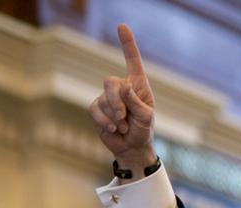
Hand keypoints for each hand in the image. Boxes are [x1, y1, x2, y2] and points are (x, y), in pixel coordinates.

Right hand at [88, 24, 155, 171]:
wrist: (132, 147)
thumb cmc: (143, 130)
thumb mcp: (145, 117)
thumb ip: (136, 102)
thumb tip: (125, 86)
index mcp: (138, 85)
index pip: (132, 61)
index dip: (127, 44)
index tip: (122, 26)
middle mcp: (122, 88)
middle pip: (110, 82)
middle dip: (116, 101)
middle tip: (124, 117)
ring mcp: (107, 98)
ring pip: (103, 99)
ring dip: (114, 116)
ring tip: (124, 126)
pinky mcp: (97, 109)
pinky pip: (95, 110)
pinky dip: (105, 121)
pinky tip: (114, 128)